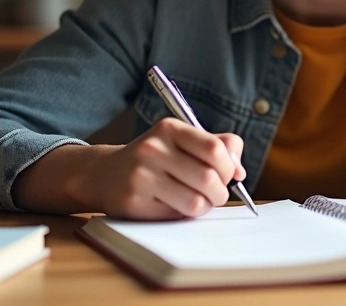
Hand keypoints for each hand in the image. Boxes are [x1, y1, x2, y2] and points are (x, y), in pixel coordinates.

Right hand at [89, 118, 246, 219]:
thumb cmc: (156, 159)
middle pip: (209, 179)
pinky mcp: (133, 202)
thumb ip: (219, 147)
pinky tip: (174, 205)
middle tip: (215, 194)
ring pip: (196, 202)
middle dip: (220, 192)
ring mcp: (141, 176)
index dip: (229, 167)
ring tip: (197, 201)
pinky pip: (176, 216)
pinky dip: (184, 215)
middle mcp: (153, 149)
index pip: (214, 149)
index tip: (228, 175)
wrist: (106, 174)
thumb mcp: (184, 142)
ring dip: (205, 206)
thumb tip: (239, 172)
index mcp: (169, 129)